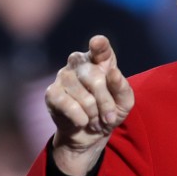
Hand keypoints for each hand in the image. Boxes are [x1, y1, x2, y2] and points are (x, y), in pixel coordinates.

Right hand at [45, 35, 134, 175]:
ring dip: (93, 113)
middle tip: (110, 117)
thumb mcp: (124, 103)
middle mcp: (80, 63)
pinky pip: (66, 103)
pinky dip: (79, 117)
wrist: (91, 134)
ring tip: (95, 119)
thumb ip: (122, 88)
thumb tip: (113, 72)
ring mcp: (64, 75)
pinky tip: (82, 121)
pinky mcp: (52, 92)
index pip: (100, 48)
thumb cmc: (110, 112)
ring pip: (82, 94)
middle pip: (96, 78)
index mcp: (100, 61)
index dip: (99, 45)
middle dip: (106, 102)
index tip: (97, 42)